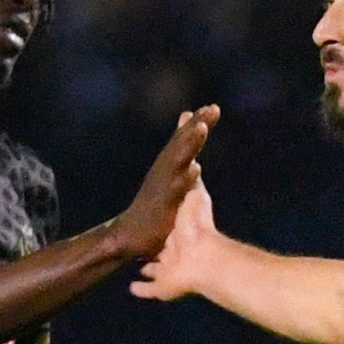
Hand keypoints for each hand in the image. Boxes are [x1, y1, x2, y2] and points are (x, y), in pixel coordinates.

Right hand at [105, 106, 219, 262]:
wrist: (131, 236)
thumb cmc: (154, 207)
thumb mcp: (169, 179)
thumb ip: (180, 155)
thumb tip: (191, 143)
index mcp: (167, 167)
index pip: (184, 140)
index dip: (198, 123)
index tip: (212, 107)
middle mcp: (163, 172)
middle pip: (182, 144)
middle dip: (197, 126)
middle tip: (212, 108)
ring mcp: (162, 187)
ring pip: (178, 162)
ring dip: (189, 144)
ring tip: (202, 129)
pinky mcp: (162, 206)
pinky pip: (175, 191)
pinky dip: (184, 179)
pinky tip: (196, 169)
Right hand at [128, 176, 218, 303]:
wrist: (200, 254)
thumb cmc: (198, 224)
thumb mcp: (195, 194)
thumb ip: (193, 183)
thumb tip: (196, 165)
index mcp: (180, 233)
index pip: (169, 231)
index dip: (163, 229)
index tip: (154, 224)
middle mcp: (175, 253)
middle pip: (164, 252)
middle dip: (157, 252)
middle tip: (145, 249)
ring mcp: (170, 272)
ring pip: (158, 271)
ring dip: (150, 270)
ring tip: (140, 268)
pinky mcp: (163, 287)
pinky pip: (150, 290)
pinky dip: (142, 289)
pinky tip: (133, 288)